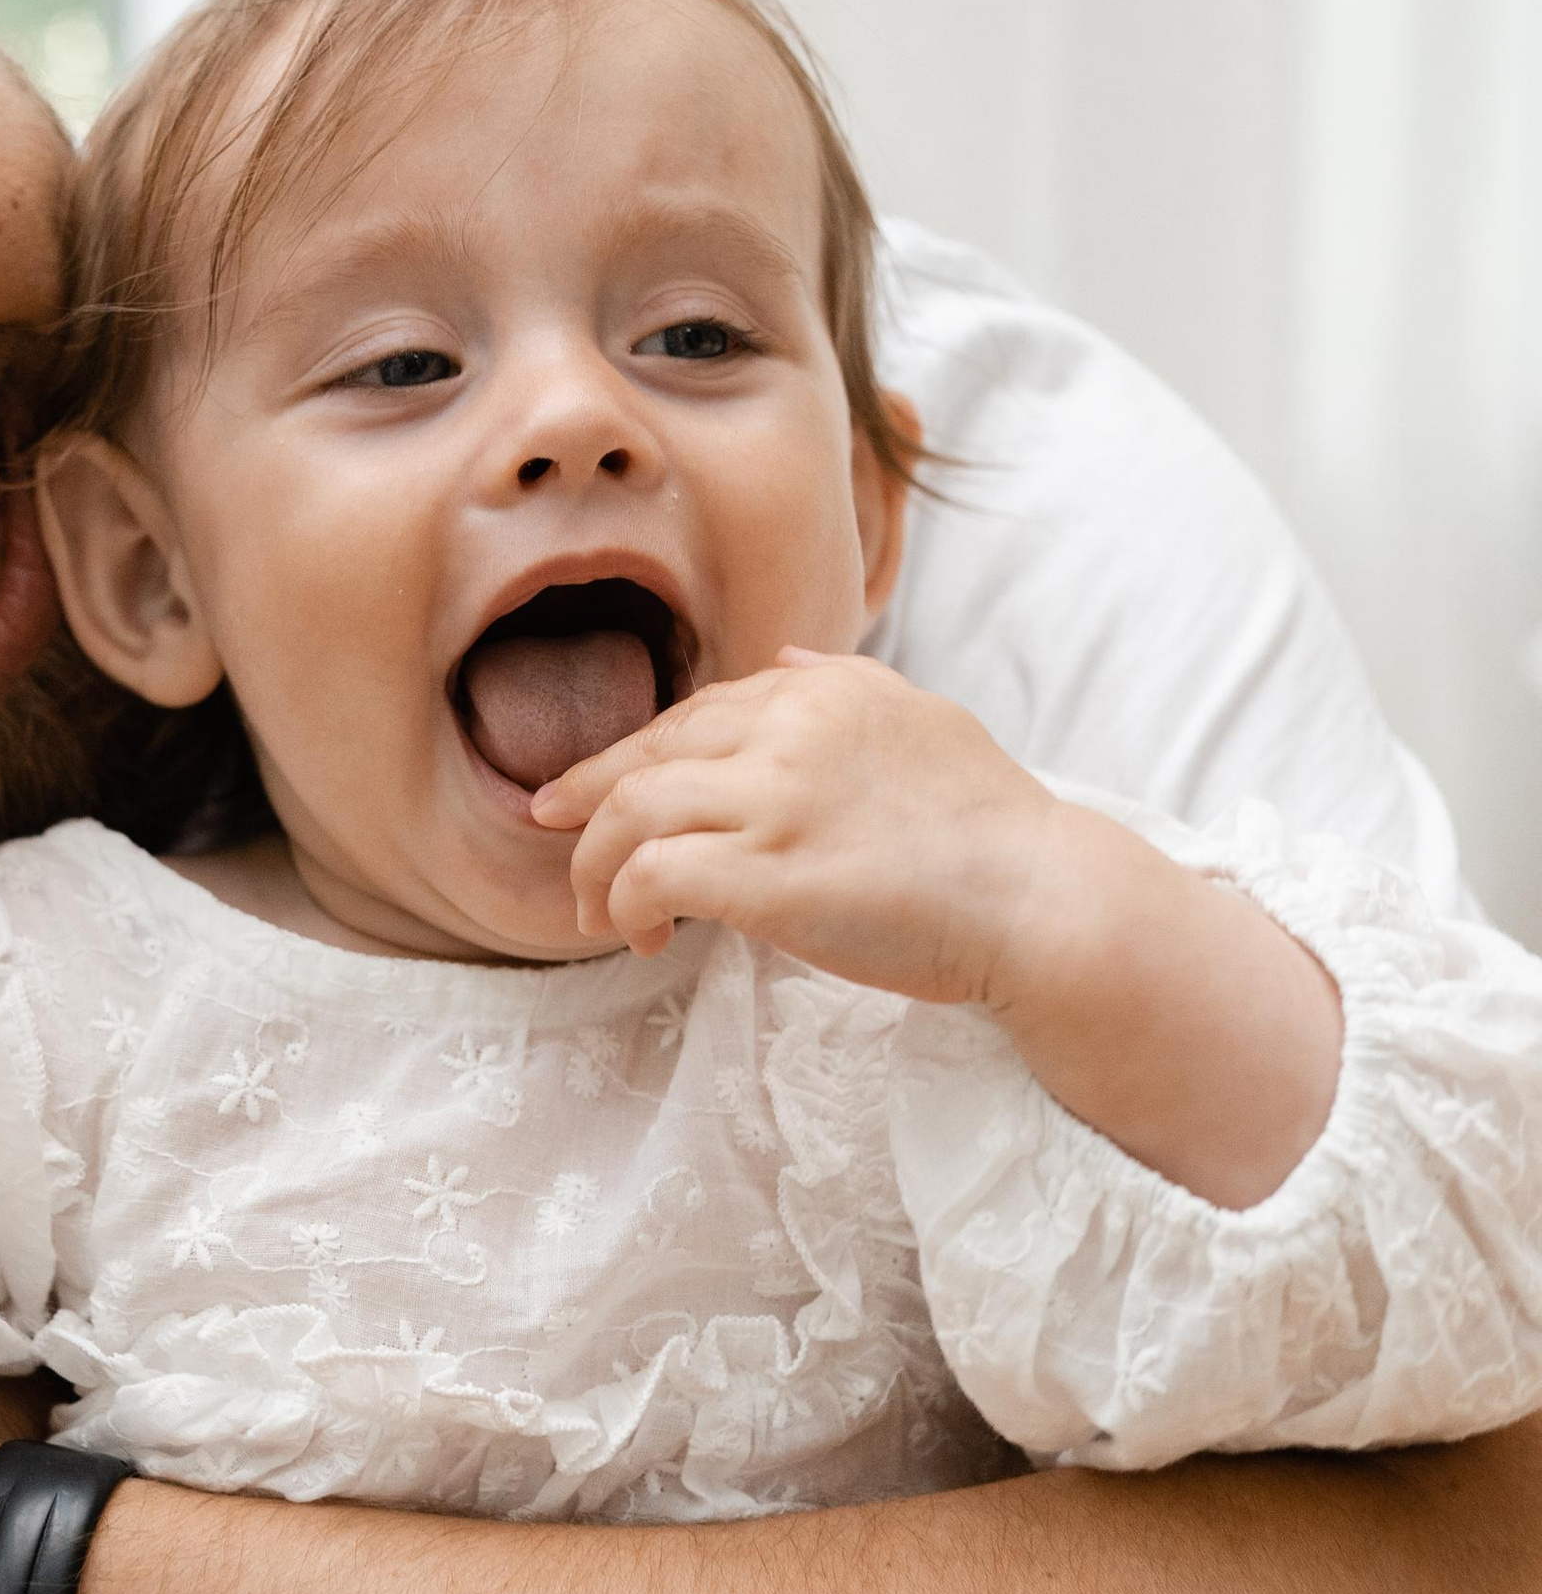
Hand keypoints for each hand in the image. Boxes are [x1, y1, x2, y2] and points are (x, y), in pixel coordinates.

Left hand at [532, 649, 1074, 1005]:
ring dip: (594, 865)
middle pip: (647, 754)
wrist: (1039, 898)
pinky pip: (650, 877)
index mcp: (821, 687)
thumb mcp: (920, 717)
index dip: (638, 755)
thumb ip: (842, 681)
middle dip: (586, 797)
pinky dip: (625, 905)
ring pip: (629, 814)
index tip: (600, 791)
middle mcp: (789, 728)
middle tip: (553, 833)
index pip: (697, 712)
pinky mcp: (766, 876)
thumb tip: (781, 657)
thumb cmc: (991, 825)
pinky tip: (642, 936)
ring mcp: (775, 800)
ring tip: (594, 912)